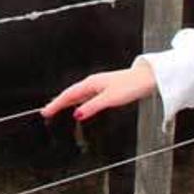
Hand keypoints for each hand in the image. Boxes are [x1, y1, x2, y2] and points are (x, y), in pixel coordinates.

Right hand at [40, 60, 158, 121]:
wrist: (147, 78)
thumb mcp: (110, 99)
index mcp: (91, 84)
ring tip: (57, 109)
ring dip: (66, 102)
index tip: (46, 112)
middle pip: (70, 94)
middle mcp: (92, 83)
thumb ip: (93, 107)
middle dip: (57, 103)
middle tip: (46, 112)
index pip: (68, 95)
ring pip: (77, 94)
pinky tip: (78, 106)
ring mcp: (98, 85)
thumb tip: (77, 114)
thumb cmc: (131, 85)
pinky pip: (85, 95)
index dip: (56, 104)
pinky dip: (77, 101)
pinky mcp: (105, 89)